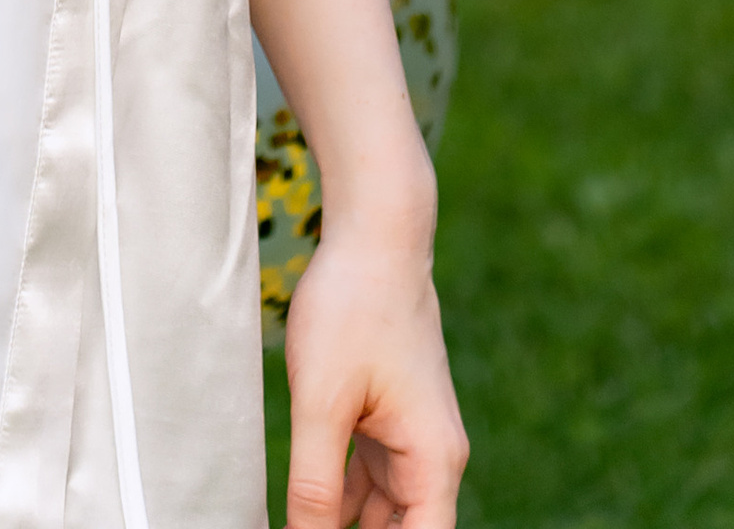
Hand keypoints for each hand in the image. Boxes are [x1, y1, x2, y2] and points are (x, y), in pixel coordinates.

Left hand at [281, 212, 466, 528]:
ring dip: (341, 525)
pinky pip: (367, 478)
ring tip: (299, 523)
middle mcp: (432, 459)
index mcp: (434, 464)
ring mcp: (411, 439)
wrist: (376, 234)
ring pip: (380, 512)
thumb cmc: (353, 308)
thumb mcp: (323, 403)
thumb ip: (315, 485)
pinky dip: (338, 498)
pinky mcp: (389, 419)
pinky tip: (302, 510)